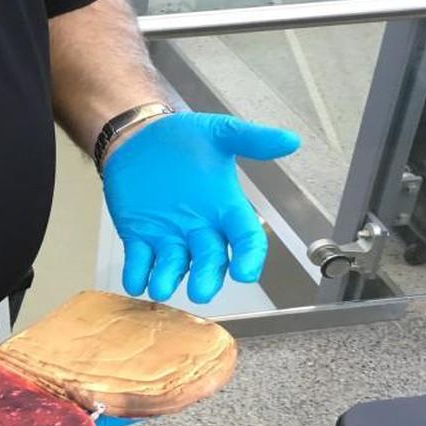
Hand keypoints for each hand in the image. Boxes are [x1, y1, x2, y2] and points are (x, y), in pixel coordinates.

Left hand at [102, 112, 300, 303]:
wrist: (139, 136)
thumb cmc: (182, 137)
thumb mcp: (219, 133)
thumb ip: (252, 139)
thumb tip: (291, 140)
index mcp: (225, 208)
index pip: (245, 238)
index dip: (248, 256)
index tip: (245, 272)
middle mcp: (200, 229)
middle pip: (210, 260)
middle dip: (206, 276)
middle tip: (201, 291)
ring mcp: (169, 235)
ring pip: (173, 265)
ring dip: (168, 278)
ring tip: (160, 287)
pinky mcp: (139, 236)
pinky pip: (139, 260)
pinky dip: (136, 273)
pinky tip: (134, 281)